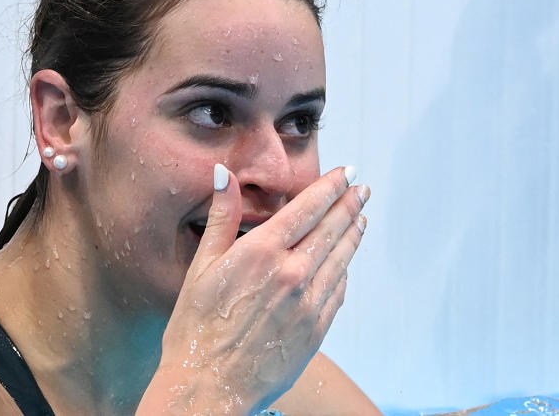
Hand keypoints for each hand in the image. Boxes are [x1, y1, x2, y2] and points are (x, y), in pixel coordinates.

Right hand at [141, 165, 368, 414]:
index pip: (307, 208)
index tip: (346, 173)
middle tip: (362, 190)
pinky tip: (345, 264)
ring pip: (341, 258)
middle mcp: (291, 272)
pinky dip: (345, 271)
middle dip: (349, 205)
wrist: (209, 385)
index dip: (330, 187)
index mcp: (262, 251)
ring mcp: (308, 302)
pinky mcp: (316, 329)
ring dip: (353, 235)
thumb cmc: (196, 327)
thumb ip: (221, 218)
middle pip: (331, 229)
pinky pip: (338, 291)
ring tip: (361, 220)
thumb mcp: (201, 266)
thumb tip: (224, 174)